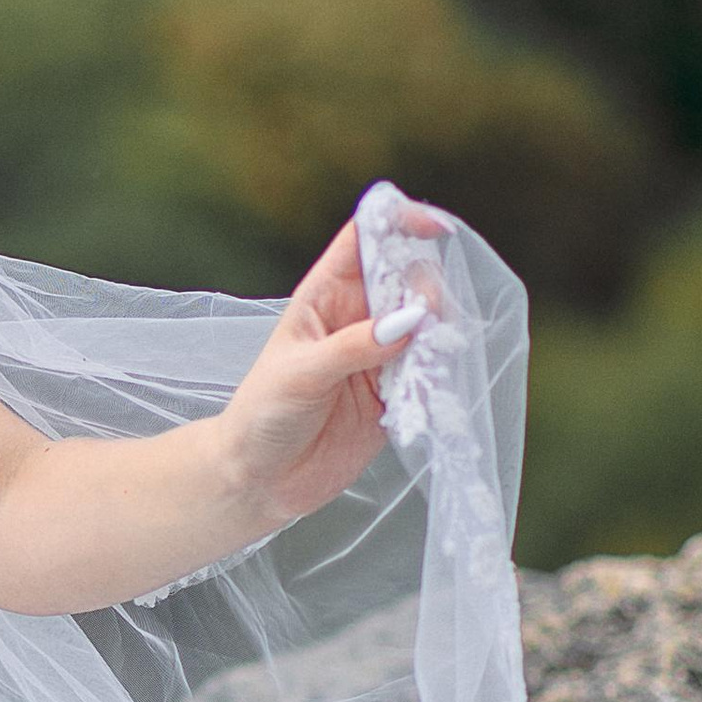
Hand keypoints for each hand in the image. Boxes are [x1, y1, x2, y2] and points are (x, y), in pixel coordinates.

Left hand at [215, 213, 435, 531]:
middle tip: (424, 320)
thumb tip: (408, 320)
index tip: (433, 227)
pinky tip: (431, 386)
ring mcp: (378, 354)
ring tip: (429, 359)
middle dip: (426, 289)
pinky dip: (439, 373)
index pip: (364, 240)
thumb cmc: (262, 414)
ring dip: (438, 335)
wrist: (262, 478)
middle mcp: (355, 318)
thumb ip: (354, 346)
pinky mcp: (395, 392)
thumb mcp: (300, 374)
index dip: (397, 222)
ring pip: (426, 324)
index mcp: (324, 295)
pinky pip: (429, 371)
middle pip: (406, 278)